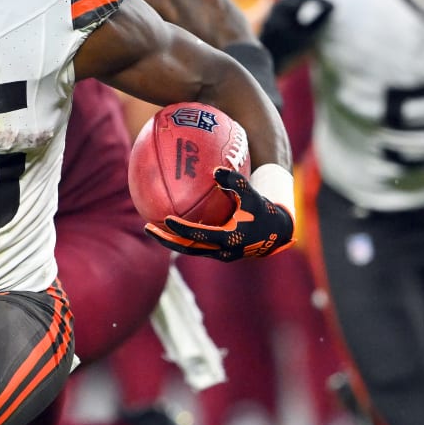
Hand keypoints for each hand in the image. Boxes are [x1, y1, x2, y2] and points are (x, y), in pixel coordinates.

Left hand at [146, 169, 293, 260]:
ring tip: (152, 228)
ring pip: (189, 249)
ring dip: (170, 241)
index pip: (199, 236)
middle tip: (147, 227)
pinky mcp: (217, 252)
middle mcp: (221, 251)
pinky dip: (181, 238)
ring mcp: (218, 254)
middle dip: (166, 240)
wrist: (276, 233)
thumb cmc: (263, 211)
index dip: (182, 229)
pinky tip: (169, 225)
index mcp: (228, 239)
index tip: (166, 219)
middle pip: (187, 248)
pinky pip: (195, 246)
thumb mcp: (253, 196)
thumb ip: (236, 182)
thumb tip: (216, 169)